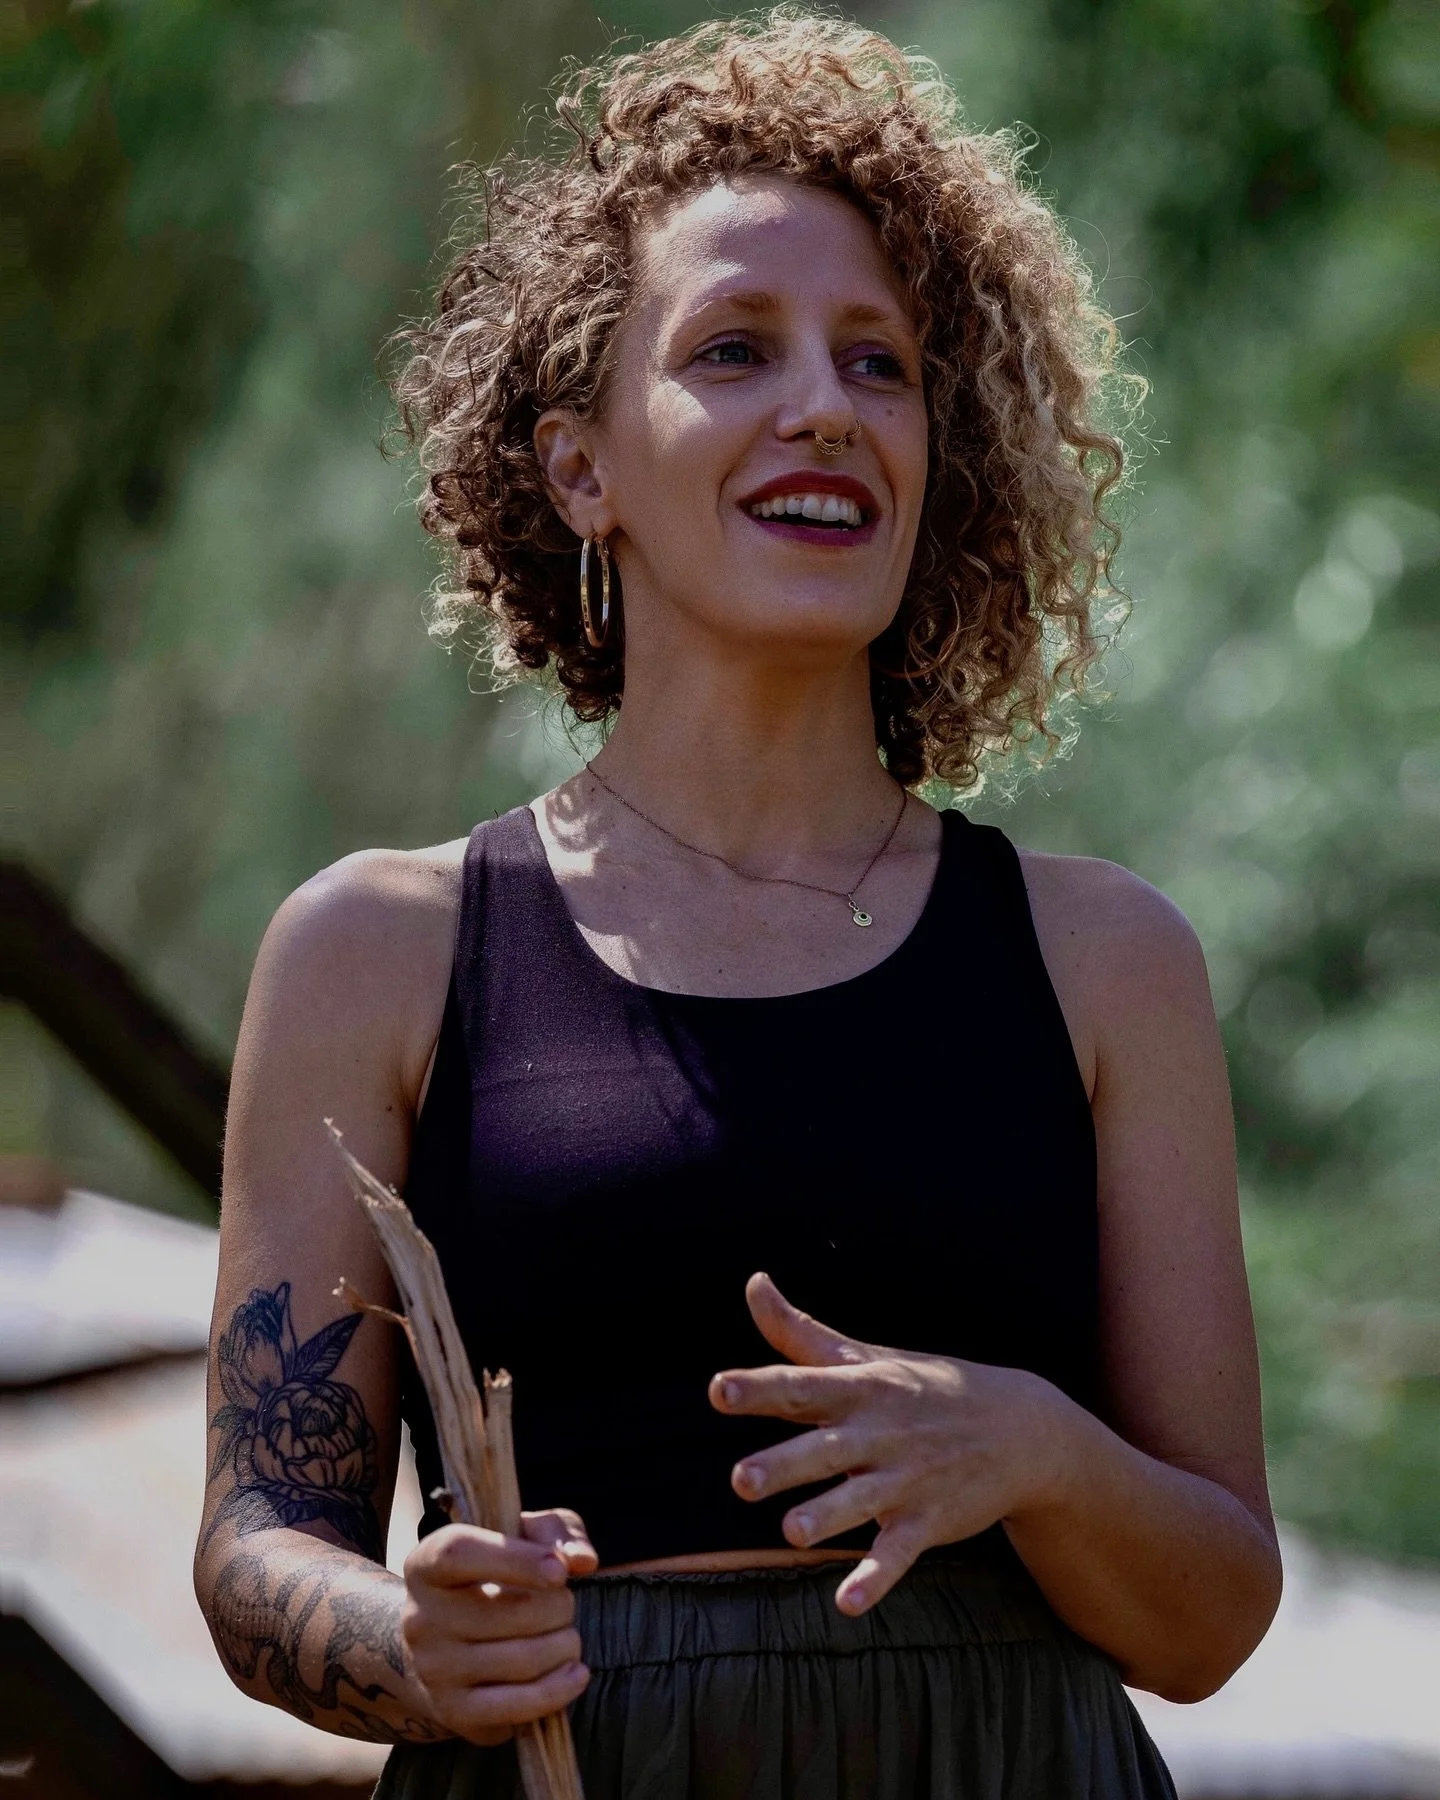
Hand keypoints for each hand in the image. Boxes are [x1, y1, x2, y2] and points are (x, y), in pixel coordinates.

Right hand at [401, 1507, 597, 1744]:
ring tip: (568, 1638)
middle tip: (566, 1605)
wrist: (446, 1646)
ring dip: (565, 1646)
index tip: (560, 1571)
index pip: (461, 1554)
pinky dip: (558, 1690)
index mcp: (426, 1564)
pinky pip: (517, 1707)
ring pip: (522, 1660)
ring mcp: (433, 1669)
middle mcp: (420, 1618)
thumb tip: (583, 1559)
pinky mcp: (454, 1711)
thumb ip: (555, 1531)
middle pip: (511, 1611)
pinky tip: (576, 1674)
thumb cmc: (493, 1577)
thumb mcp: (520, 1536)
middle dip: (560, 1607)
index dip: (516, 1560)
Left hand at [709, 1273, 1075, 1615]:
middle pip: (825, 1449)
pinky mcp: (928, 1522)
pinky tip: (847, 1602)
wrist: (1020, 1428)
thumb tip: (753, 1281)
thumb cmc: (923, 1388)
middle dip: (785, 1464)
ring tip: (790, 1533)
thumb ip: (799, 1332)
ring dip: (827, 1517)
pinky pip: (898, 1553)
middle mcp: (879, 1432)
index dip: (759, 1388)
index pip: (802, 1386)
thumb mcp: (864, 1356)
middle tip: (741, 1480)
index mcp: (858, 1388)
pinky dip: (876, 1578)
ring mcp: (906, 1479)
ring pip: (861, 1502)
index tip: (719, 1389)